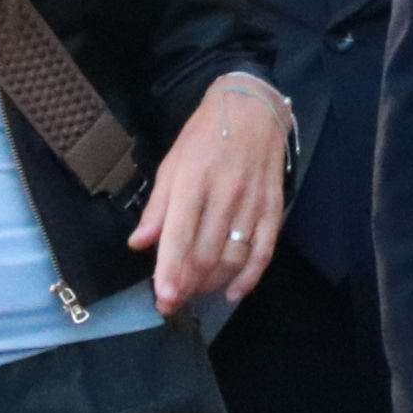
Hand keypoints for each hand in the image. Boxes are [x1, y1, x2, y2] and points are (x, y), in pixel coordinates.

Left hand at [131, 73, 288, 314]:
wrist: (253, 108)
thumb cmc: (204, 135)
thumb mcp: (172, 162)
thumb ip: (157, 207)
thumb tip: (139, 244)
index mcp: (193, 180)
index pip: (179, 235)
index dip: (171, 270)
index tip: (164, 297)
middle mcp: (225, 194)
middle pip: (206, 253)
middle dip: (187, 285)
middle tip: (172, 303)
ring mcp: (252, 203)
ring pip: (233, 257)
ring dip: (212, 283)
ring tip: (195, 293)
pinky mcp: (273, 208)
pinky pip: (264, 251)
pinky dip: (249, 278)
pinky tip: (233, 293)